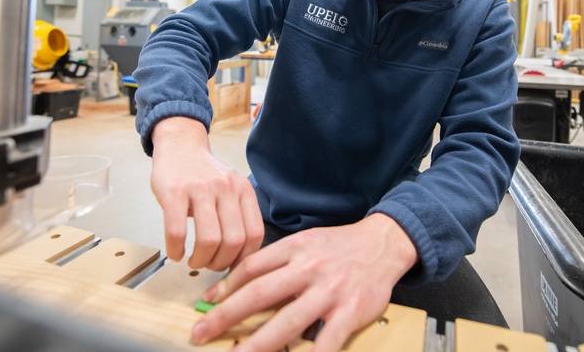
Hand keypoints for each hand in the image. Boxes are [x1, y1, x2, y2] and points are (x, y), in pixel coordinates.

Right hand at [149, 117, 263, 270]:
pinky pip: (177, 231)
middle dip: (221, 263)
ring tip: (194, 261)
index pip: (255, 234)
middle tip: (209, 265)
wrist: (180, 146)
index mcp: (243, 190)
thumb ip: (238, 217)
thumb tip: (241, 260)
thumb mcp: (231, 189)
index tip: (233, 268)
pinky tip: (175, 252)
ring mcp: (200, 188)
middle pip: (233, 241)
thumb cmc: (205, 176)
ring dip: (201, 260)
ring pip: (209, 239)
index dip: (244, 259)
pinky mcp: (174, 191)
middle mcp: (226, 187)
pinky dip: (176, 249)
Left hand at [191, 213, 417, 351]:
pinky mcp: (351, 310)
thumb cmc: (339, 246)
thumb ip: (278, 261)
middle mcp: (308, 268)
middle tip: (200, 332)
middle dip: (225, 316)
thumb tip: (241, 281)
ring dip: (257, 343)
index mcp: (294, 249)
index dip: (225, 287)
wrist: (383, 242)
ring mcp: (330, 290)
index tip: (206, 304)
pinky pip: (328, 339)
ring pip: (287, 320)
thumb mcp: (305, 242)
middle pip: (260, 294)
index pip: (251, 268)